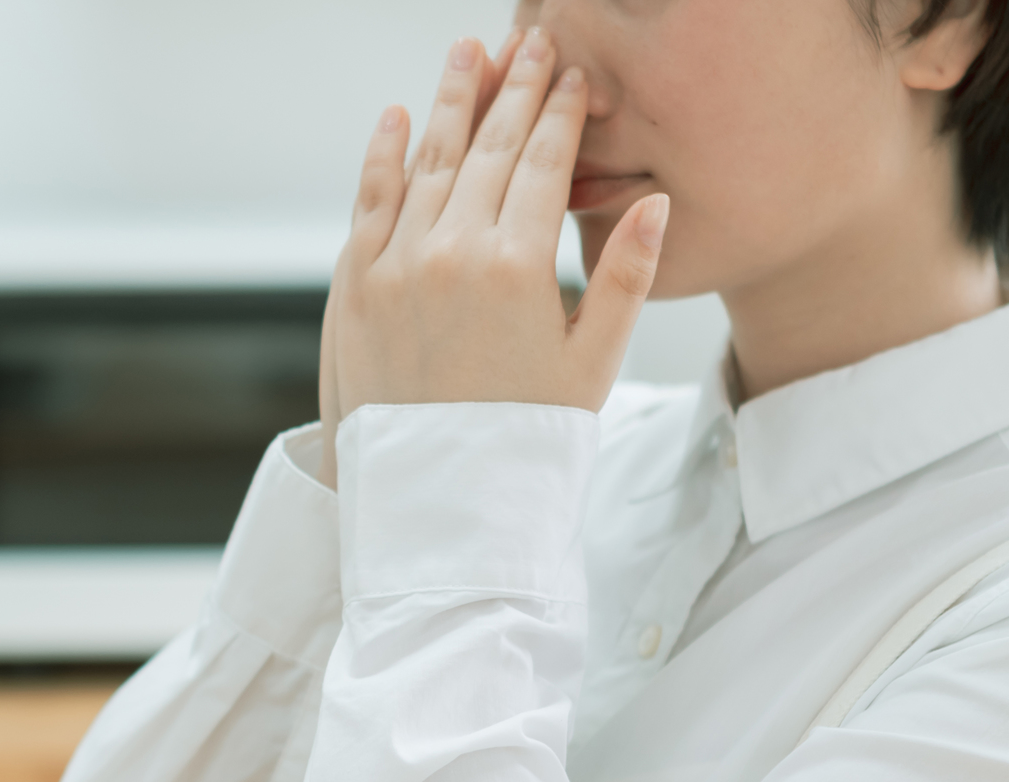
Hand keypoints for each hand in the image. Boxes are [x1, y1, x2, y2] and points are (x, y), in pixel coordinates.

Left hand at [316, 28, 669, 486]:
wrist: (437, 508)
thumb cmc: (525, 445)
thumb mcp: (591, 367)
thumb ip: (623, 278)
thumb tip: (656, 203)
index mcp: (517, 269)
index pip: (541, 165)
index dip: (559, 113)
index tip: (572, 73)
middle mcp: (450, 254)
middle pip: (485, 150)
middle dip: (511, 91)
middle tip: (531, 44)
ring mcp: (394, 267)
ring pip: (426, 162)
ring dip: (449, 101)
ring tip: (470, 53)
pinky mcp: (353, 289)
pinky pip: (370, 202)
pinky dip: (384, 155)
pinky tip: (398, 117)